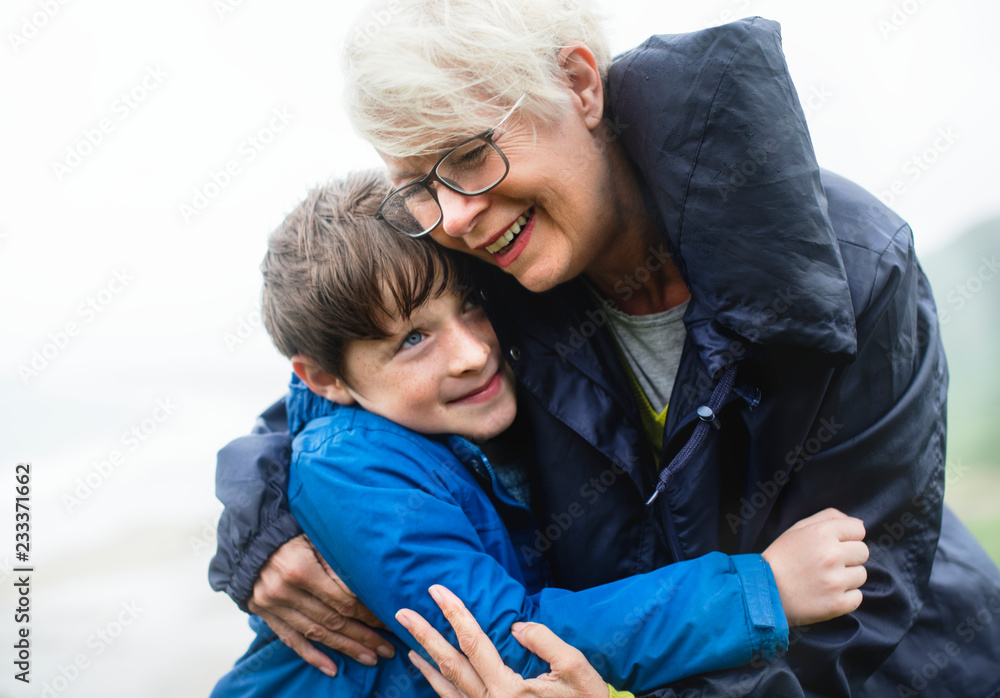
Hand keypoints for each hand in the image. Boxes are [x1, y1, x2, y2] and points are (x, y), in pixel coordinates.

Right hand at [248, 534, 394, 676]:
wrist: (251, 541)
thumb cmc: (291, 536)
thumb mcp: (316, 538)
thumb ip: (338, 561)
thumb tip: (370, 584)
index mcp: (301, 569)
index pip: (342, 599)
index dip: (367, 613)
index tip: (387, 621)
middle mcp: (286, 591)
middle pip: (333, 620)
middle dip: (364, 636)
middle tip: (388, 648)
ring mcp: (274, 606)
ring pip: (316, 633)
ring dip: (345, 648)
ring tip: (370, 658)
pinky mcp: (267, 615)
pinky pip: (291, 640)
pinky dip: (312, 656)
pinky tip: (332, 668)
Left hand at [396, 584, 608, 697]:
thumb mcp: (576, 669)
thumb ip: (545, 642)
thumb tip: (516, 626)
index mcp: (508, 689)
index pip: (473, 642)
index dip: (454, 613)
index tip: (436, 590)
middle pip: (450, 665)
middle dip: (424, 636)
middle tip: (402, 613)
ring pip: (446, 689)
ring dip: (426, 665)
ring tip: (408, 646)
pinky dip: (440, 689)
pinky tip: (432, 678)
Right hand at [762, 508, 868, 625]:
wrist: (763, 592)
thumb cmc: (781, 558)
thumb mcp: (797, 529)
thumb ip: (828, 518)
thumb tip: (860, 524)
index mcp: (821, 533)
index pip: (858, 529)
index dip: (847, 537)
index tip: (834, 545)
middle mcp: (831, 555)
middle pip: (863, 552)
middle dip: (849, 557)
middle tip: (827, 564)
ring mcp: (835, 581)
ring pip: (861, 575)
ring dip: (847, 578)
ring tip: (824, 580)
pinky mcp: (837, 604)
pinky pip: (858, 597)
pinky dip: (845, 597)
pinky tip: (826, 594)